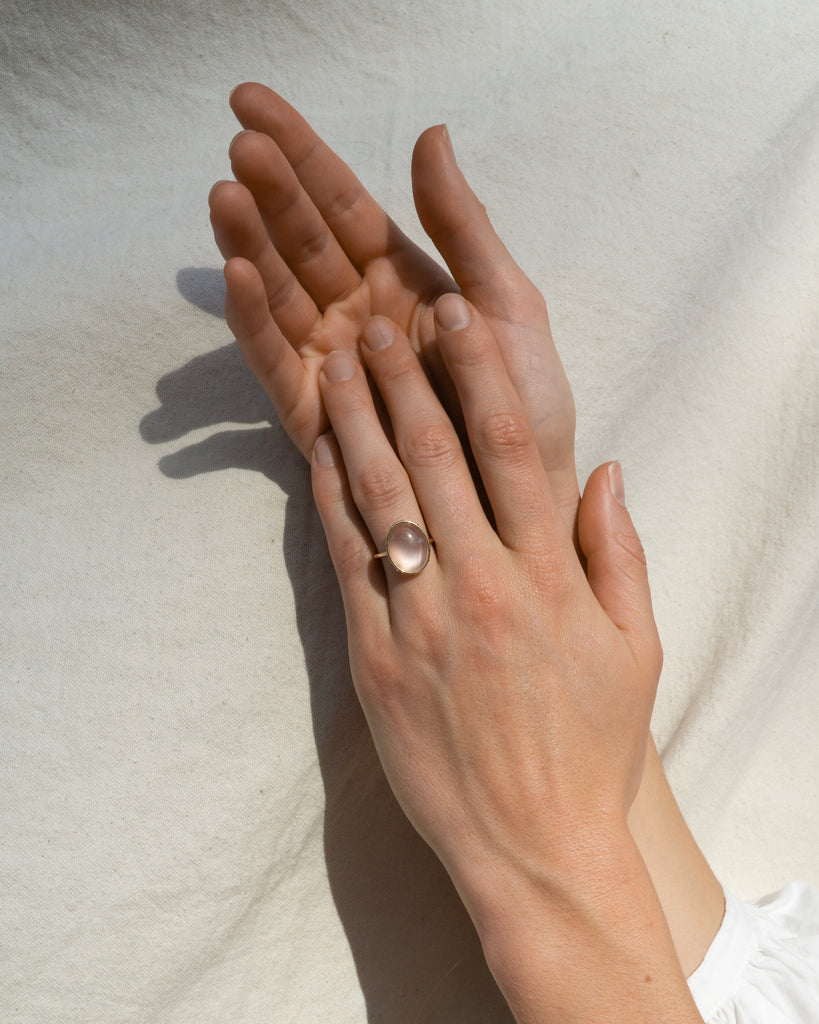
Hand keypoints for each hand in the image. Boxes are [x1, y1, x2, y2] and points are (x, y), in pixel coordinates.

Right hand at [209, 83, 578, 527]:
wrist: (525, 496)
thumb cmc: (525, 406)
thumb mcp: (506, 301)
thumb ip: (464, 225)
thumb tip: (430, 132)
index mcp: (402, 279)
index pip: (342, 204)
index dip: (301, 153)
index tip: (250, 102)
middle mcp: (358, 313)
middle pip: (304, 241)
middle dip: (271, 192)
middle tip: (240, 146)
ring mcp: (331, 361)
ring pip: (280, 291)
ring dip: (251, 244)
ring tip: (226, 196)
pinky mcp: (312, 413)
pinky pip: (274, 359)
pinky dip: (254, 320)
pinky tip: (239, 276)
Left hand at [310, 296, 698, 1022]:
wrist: (530, 843)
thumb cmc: (588, 746)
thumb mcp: (635, 649)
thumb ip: (621, 553)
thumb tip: (608, 469)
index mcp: (549, 576)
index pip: (509, 448)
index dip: (478, 372)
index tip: (455, 316)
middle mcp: (483, 584)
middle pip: (435, 455)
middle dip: (404, 376)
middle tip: (378, 317)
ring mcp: (422, 619)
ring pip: (382, 496)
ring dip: (356, 421)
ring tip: (336, 361)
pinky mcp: (374, 656)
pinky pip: (347, 560)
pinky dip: (330, 500)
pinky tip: (317, 452)